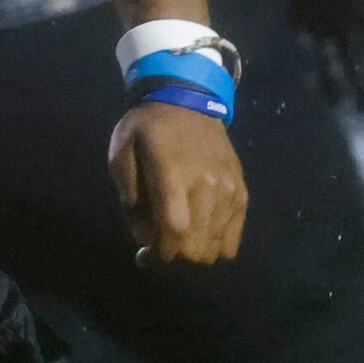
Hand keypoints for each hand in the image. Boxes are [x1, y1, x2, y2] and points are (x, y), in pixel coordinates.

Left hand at [109, 101, 248, 266]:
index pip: (174, 228)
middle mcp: (208, 186)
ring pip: (216, 247)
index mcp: (173, 173)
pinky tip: (196, 234)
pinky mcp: (242, 194)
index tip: (145, 257)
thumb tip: (144, 238)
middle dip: (173, 259)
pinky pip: (233, 239)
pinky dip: (214, 246)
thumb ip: (129, 199)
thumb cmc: (147, 128)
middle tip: (156, 250)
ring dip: (192, 255)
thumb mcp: (121, 154)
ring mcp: (230, 191)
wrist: (188, 102)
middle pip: (197, 245)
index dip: (160, 253)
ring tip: (174, 242)